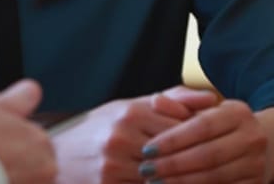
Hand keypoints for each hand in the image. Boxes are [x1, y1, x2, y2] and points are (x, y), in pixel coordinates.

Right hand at [51, 88, 217, 183]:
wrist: (60, 157)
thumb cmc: (99, 131)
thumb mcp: (128, 107)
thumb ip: (171, 100)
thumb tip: (211, 98)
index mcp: (129, 112)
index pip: (182, 125)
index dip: (200, 137)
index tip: (211, 144)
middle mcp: (122, 136)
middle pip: (176, 152)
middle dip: (195, 161)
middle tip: (213, 166)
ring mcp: (115, 164)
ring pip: (166, 177)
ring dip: (181, 179)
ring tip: (195, 177)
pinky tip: (169, 181)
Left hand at [139, 98, 268, 182]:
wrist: (257, 145)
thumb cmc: (216, 123)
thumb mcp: (199, 107)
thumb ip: (175, 103)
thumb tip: (156, 102)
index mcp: (238, 113)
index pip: (201, 127)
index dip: (173, 139)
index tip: (147, 149)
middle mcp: (253, 138)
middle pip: (208, 155)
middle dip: (173, 164)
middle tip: (146, 169)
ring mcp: (257, 165)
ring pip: (215, 177)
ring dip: (182, 182)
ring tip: (155, 182)